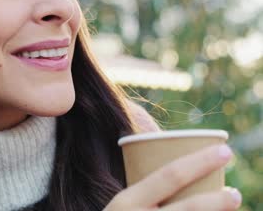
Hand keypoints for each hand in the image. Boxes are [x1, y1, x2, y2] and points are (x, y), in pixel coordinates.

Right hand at [104, 145, 240, 210]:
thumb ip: (144, 192)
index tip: (225, 152)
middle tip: (235, 194)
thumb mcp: (122, 205)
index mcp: (125, 201)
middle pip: (190, 208)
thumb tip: (183, 170)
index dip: (201, 161)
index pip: (170, 176)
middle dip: (219, 201)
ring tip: (229, 208)